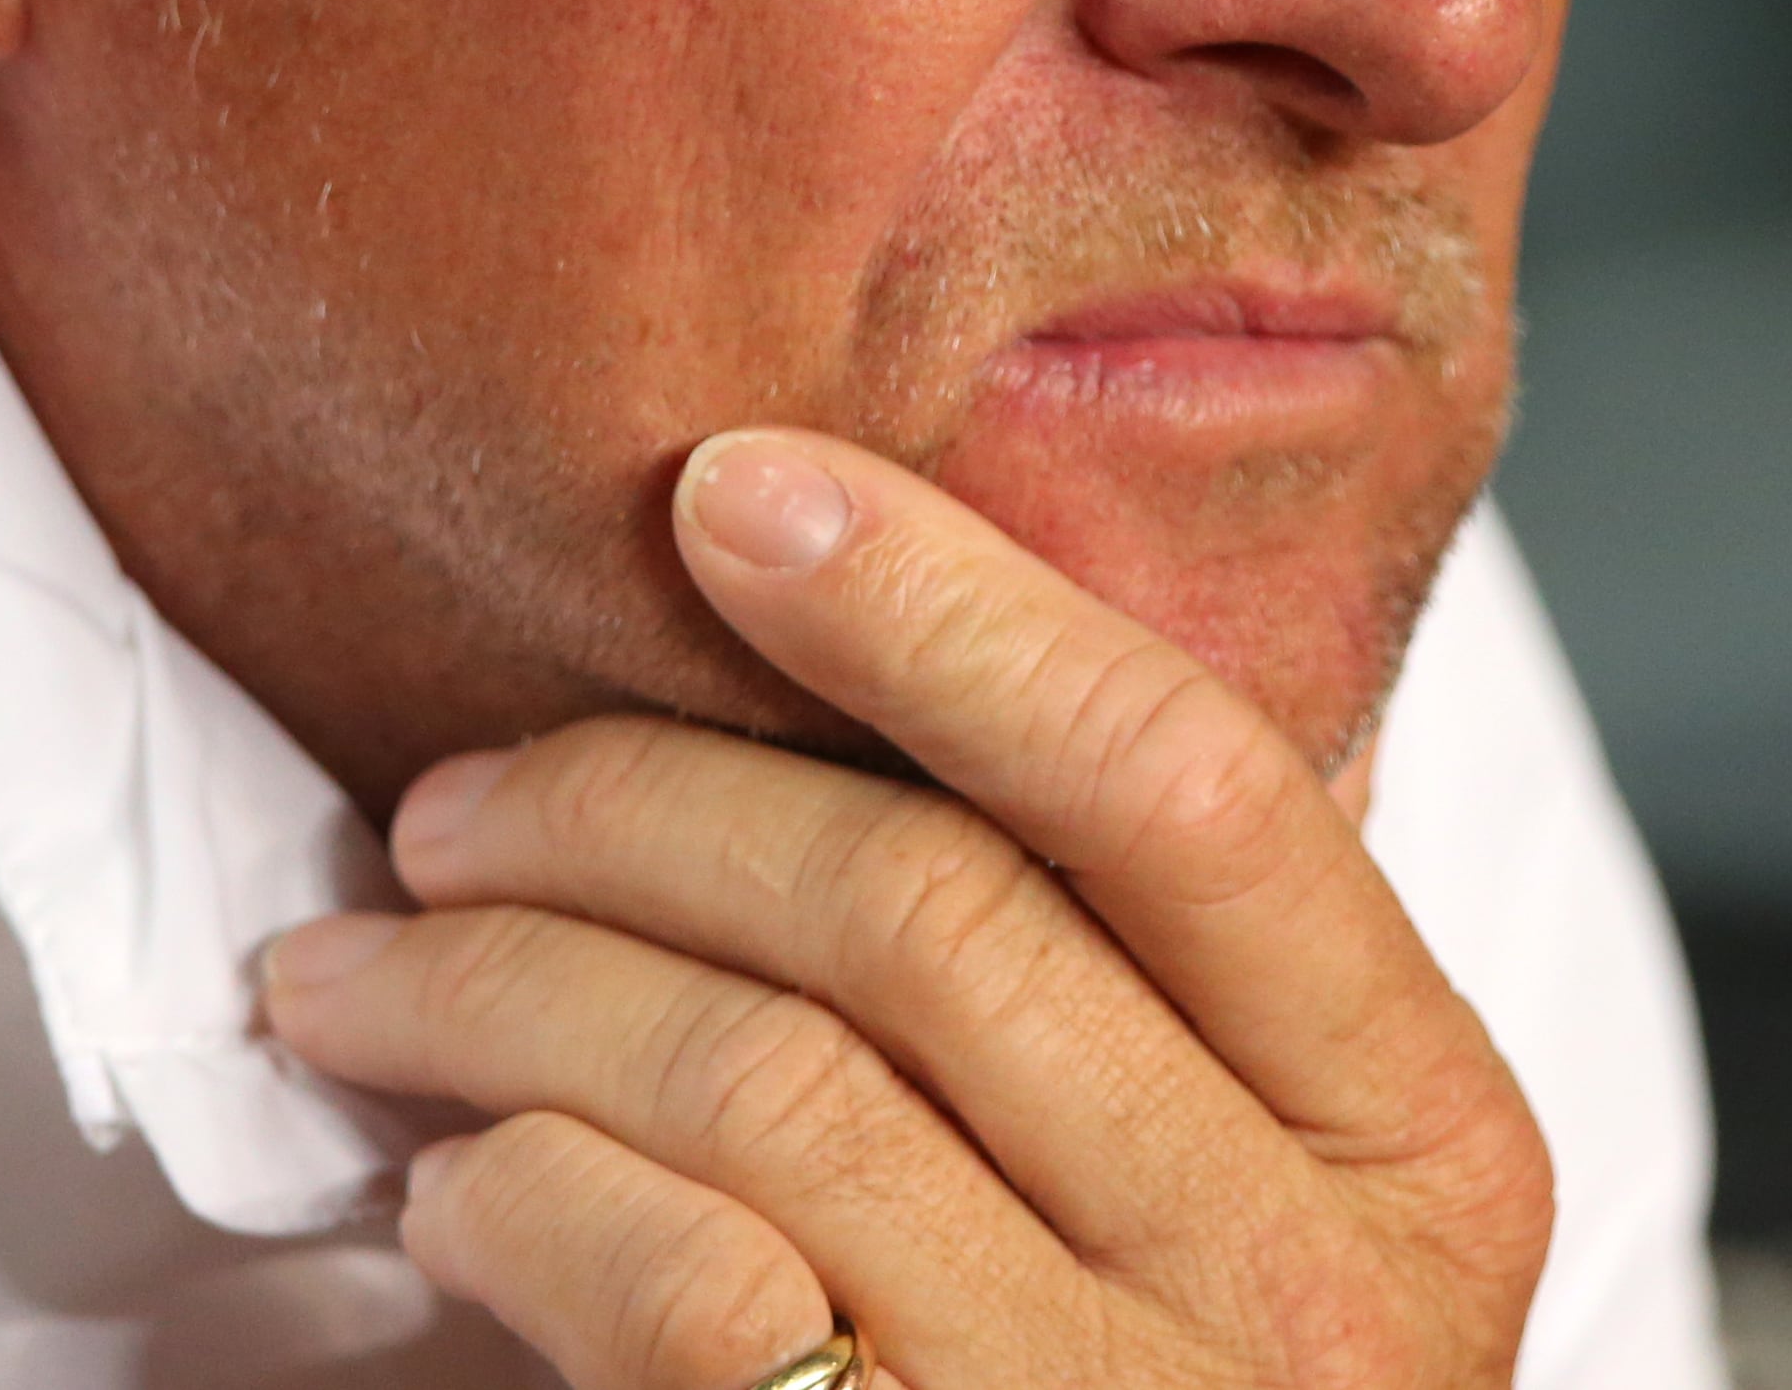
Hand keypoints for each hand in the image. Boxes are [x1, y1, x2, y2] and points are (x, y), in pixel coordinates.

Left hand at [256, 429, 1555, 1389]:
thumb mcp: (1276, 1211)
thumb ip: (1183, 984)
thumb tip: (933, 664)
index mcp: (1421, 1147)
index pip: (1185, 784)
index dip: (944, 608)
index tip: (731, 492)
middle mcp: (1301, 1298)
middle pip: (925, 913)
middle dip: (634, 805)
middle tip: (453, 799)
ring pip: (767, 1080)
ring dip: (508, 991)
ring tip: (370, 977)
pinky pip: (682, 1288)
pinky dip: (530, 1197)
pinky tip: (463, 1186)